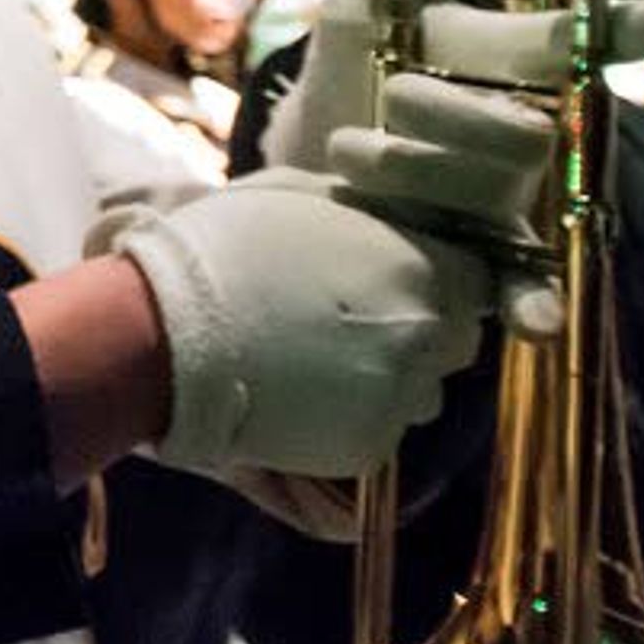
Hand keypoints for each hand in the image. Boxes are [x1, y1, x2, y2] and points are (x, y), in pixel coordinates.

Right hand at [122, 169, 488, 479]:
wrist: (165, 332)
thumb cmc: (222, 248)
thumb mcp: (297, 193)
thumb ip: (363, 206)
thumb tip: (386, 214)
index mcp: (423, 268)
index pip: (478, 282)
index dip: (438, 279)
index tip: (394, 278)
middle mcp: (429, 336)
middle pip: (456, 341)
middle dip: (417, 330)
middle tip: (347, 318)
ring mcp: (401, 397)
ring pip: (420, 392)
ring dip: (386, 376)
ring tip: (315, 357)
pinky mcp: (369, 449)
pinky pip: (380, 430)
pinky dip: (349, 416)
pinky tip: (296, 391)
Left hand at [264, 0, 643, 317]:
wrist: (303, 176)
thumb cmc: (347, 84)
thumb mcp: (361, 12)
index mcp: (508, 65)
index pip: (579, 43)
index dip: (621, 32)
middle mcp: (524, 130)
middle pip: (521, 120)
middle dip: (448, 107)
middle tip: (390, 97)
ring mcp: (514, 198)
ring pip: (503, 185)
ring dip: (425, 171)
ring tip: (353, 159)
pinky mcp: (491, 260)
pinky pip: (530, 284)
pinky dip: (536, 300)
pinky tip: (538, 320)